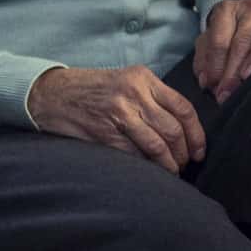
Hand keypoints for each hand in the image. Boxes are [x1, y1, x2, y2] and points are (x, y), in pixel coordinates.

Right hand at [25, 65, 206, 171]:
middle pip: (173, 130)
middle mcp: (133, 93)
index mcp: (143, 78)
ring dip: (168, 165)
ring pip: (157, 145)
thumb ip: (152, 98)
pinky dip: (146, 167)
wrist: (50, 93)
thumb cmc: (92, 90)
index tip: (200, 151)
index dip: (197, 134)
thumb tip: (182, 129)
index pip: (184, 108)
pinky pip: (134, 155)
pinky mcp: (104, 132)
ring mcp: (118, 113)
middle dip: (184, 153)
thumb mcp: (126, 81)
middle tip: (185, 165)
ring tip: (170, 172)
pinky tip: (149, 172)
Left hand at [196, 0, 250, 100]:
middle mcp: (249, 8)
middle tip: (229, 93)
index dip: (216, 65)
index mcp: (226, 11)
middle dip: (233, 70)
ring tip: (248, 76)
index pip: (219, 40)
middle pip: (241, 41)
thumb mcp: (212, 38)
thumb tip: (206, 81)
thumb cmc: (233, 31)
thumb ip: (205, 58)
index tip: (215, 88)